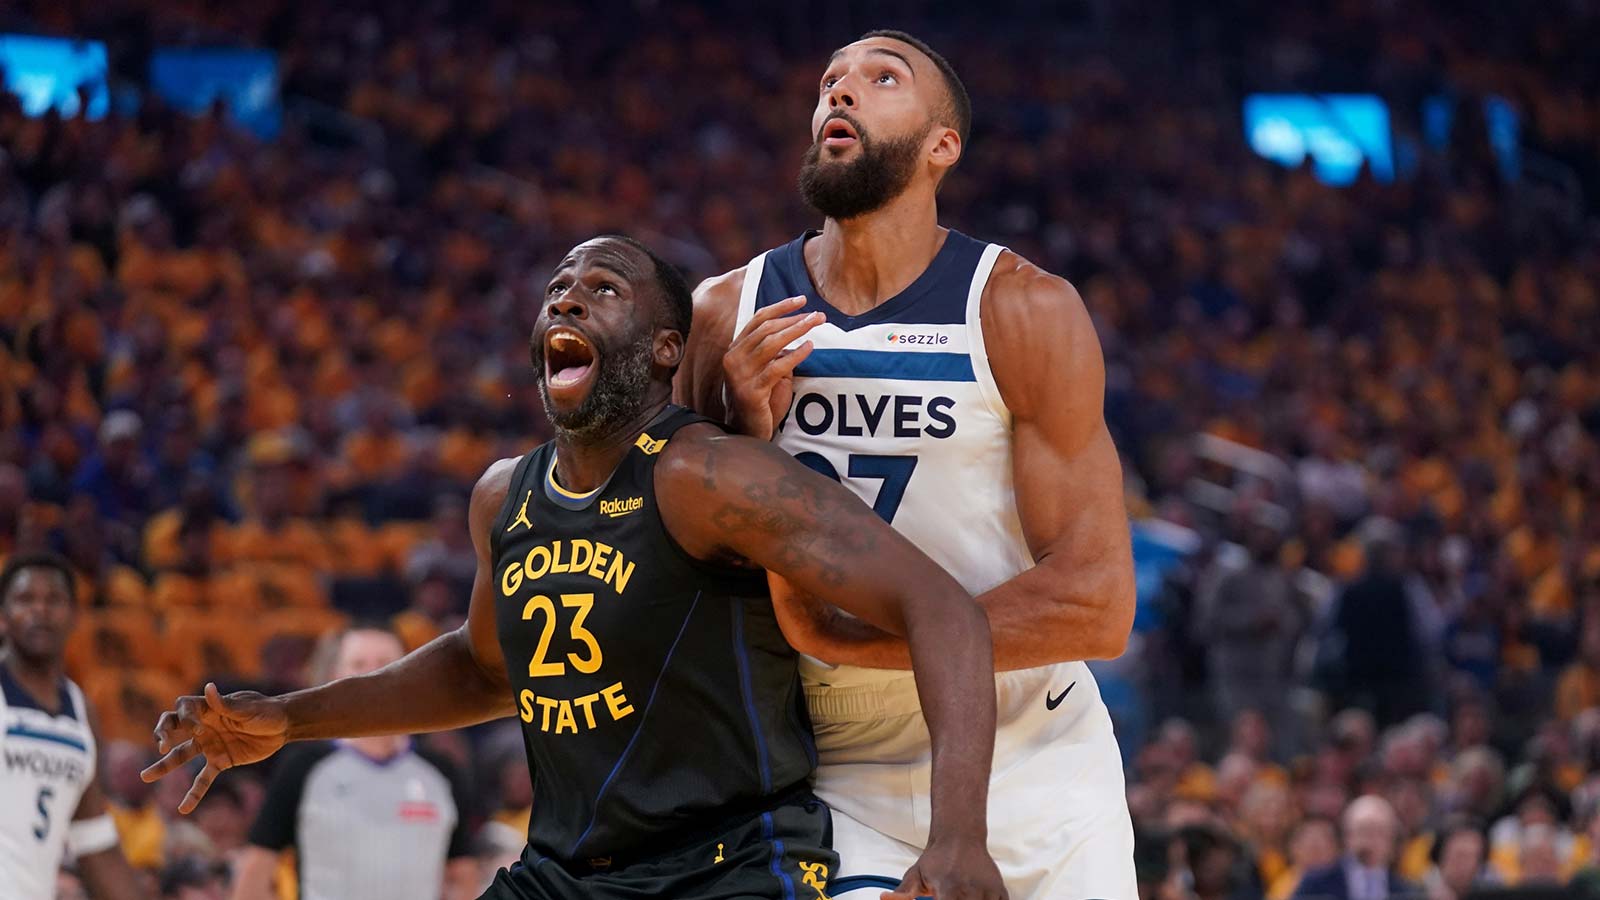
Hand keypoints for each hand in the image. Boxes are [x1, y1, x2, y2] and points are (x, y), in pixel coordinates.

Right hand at [140, 682, 288, 812]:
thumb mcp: (248, 707)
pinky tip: (184, 808)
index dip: (184, 717)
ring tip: (145, 777)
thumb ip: (225, 704)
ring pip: (181, 756)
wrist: (284, 727)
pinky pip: (203, 779)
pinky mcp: (220, 761)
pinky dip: (194, 793)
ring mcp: (210, 745)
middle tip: (161, 746)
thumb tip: (208, 688)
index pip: (183, 709)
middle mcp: (203, 727)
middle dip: (162, 735)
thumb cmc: (266, 710)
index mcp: (209, 709)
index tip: (196, 728)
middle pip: (173, 729)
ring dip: (164, 766)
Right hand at [722, 296, 822, 439]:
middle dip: (794, 318)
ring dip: (796, 330)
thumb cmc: (760, 398)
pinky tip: (809, 347)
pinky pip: (776, 367)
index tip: (802, 300)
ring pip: (771, 343)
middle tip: (818, 315)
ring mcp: (740, 375)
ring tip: (816, 324)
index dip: (780, 307)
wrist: (747, 430)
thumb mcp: (763, 368)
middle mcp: (733, 359)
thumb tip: (796, 327)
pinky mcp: (751, 391)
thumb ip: (772, 350)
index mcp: (734, 349)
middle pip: (766, 328)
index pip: (758, 319)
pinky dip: (795, 355)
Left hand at [882, 836, 1007, 899]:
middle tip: (950, 899)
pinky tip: (977, 899)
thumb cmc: (937, 858)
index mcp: (948, 890)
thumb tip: (884, 899)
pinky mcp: (999, 890)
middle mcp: (970, 892)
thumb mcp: (916, 874)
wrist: (960, 835)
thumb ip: (903, 893)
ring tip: (961, 898)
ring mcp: (987, 891)